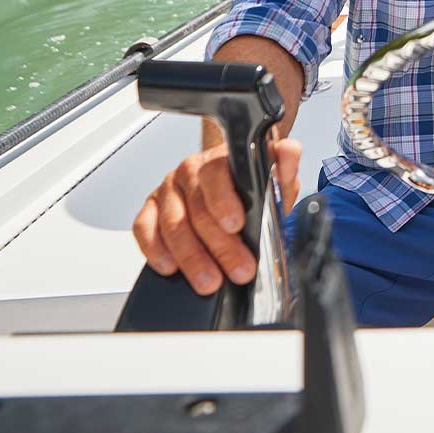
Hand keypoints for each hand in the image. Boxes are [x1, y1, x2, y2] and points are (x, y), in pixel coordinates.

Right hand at [132, 128, 301, 294]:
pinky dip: (154, 250)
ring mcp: (167, 191)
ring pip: (171, 224)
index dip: (224, 201)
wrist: (227, 184)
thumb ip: (284, 164)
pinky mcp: (150, 209)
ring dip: (191, 257)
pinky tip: (170, 267)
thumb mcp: (275, 178)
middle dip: (219, 245)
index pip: (215, 175)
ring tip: (209, 281)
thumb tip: (290, 151)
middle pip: (197, 209)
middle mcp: (189, 172)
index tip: (236, 225)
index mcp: (218, 160)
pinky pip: (143, 229)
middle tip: (238, 270)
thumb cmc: (249, 186)